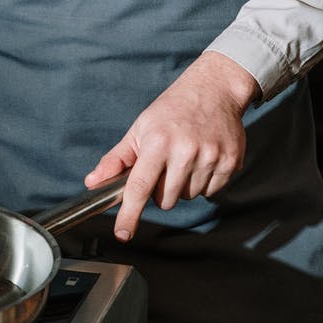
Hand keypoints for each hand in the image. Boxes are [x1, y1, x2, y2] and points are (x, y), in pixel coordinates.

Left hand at [84, 51, 258, 241]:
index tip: (123, 233)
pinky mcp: (230, 161)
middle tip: (165, 166)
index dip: (129, 214)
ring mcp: (210, 157)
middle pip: (165, 200)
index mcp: (158, 142)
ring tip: (186, 158)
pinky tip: (202, 159)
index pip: (139, 186)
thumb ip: (116, 159)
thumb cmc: (173, 109)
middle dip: (161, 191)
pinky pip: (210, 192)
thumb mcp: (141, 128)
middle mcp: (185, 150)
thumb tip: (92, 182)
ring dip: (183, 186)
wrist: (214, 88)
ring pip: (188, 197)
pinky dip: (203, 182)